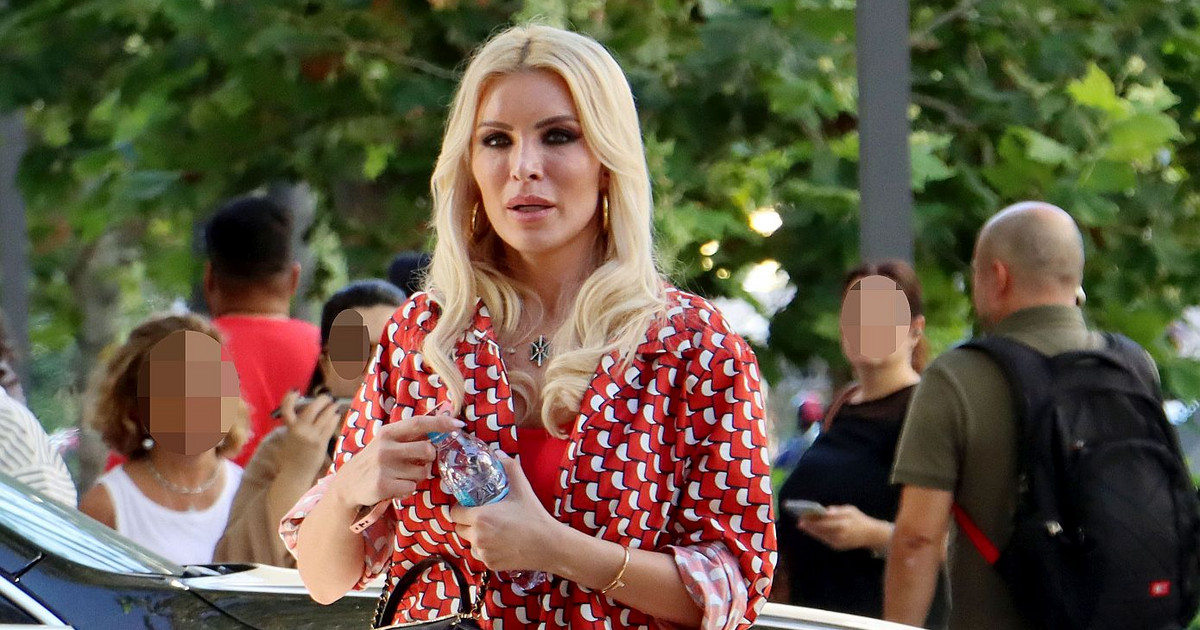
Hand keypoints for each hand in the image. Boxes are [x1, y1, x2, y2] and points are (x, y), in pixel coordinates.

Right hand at [279, 391, 343, 461]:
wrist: (295, 474)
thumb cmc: (291, 456)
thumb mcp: (289, 438)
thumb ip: (295, 426)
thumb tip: (307, 413)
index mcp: (290, 429)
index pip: (287, 410)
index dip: (289, 398)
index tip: (295, 390)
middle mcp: (300, 430)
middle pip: (312, 409)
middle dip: (321, 400)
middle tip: (327, 398)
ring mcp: (311, 437)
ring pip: (324, 416)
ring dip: (331, 408)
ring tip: (334, 405)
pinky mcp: (320, 443)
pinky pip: (329, 426)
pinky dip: (334, 418)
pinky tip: (336, 415)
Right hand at [329, 403, 463, 509]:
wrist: (347, 486)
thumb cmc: (375, 462)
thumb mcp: (387, 443)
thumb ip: (411, 435)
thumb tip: (443, 420)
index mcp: (388, 433)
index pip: (419, 423)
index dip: (441, 422)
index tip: (459, 424)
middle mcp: (385, 447)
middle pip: (427, 450)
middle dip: (430, 459)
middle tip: (420, 463)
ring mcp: (383, 467)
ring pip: (422, 472)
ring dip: (418, 476)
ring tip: (402, 476)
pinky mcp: (382, 485)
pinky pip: (412, 487)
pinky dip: (408, 489)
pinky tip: (395, 487)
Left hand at [450, 452, 560, 573]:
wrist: (549, 545)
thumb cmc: (533, 515)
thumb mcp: (521, 487)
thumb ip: (508, 466)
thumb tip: (497, 453)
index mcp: (480, 517)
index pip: (454, 512)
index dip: (462, 507)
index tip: (472, 504)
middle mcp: (477, 537)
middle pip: (459, 527)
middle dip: (468, 521)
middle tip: (484, 516)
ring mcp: (483, 552)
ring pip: (469, 542)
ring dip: (476, 536)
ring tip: (494, 530)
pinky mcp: (490, 565)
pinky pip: (480, 554)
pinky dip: (486, 549)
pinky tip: (501, 543)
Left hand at [797, 504, 892, 551]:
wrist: (871, 535)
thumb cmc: (859, 519)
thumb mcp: (850, 510)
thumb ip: (837, 510)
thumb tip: (825, 511)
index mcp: (843, 524)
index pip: (823, 523)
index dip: (812, 521)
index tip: (802, 518)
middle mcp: (840, 535)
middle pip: (820, 531)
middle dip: (809, 527)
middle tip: (799, 523)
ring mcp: (839, 543)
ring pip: (821, 537)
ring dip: (812, 532)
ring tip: (803, 526)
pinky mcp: (838, 547)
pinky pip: (825, 540)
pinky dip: (818, 535)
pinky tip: (812, 530)